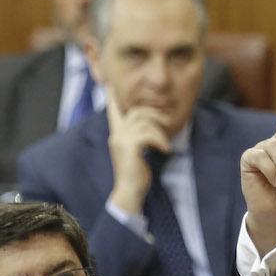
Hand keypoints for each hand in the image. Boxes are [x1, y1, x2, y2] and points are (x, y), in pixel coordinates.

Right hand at [106, 92, 172, 214]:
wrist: (130, 191)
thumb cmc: (136, 173)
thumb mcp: (136, 151)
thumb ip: (138, 137)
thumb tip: (148, 127)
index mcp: (117, 134)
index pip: (113, 111)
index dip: (112, 97)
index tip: (108, 83)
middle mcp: (117, 134)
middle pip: (137, 111)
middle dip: (155, 115)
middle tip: (166, 125)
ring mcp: (122, 139)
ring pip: (145, 122)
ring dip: (160, 133)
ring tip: (164, 146)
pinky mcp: (130, 147)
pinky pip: (149, 134)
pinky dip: (161, 141)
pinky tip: (165, 150)